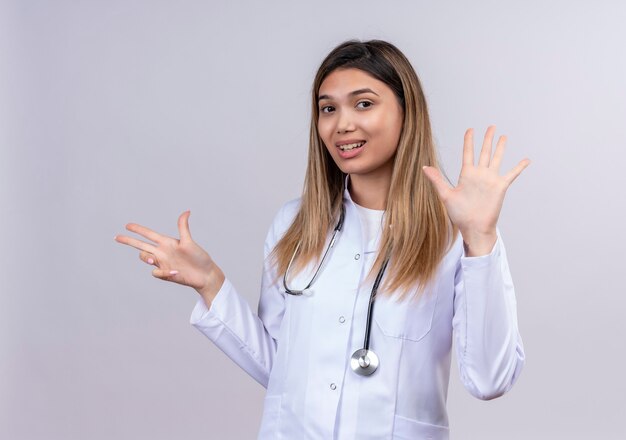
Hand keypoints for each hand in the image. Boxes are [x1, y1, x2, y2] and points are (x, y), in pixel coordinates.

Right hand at [114, 211, 223, 297]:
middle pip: (141, 245)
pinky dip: (164, 272)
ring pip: (145, 258)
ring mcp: (162, 263)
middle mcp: (162, 252)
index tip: (127, 225)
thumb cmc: (199, 257)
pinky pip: (156, 272)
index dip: (139, 230)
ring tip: (152, 260)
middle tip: (117, 237)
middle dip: (129, 241)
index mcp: (167, 242)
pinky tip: (175, 272)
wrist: (205, 275)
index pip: (149, 234)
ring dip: (146, 258)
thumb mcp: (189, 242)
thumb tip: (186, 211)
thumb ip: (183, 228)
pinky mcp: (165, 274)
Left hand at [422, 126, 529, 254]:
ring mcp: (490, 180)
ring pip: (497, 158)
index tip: (470, 130)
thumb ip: (437, 180)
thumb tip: (424, 167)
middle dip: (487, 139)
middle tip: (491, 126)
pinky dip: (519, 167)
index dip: (469, 141)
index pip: (468, 153)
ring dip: (501, 147)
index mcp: (466, 174)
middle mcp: (479, 174)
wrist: (473, 227)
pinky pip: (512, 174)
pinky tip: (526, 160)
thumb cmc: (459, 214)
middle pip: (484, 152)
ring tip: (504, 136)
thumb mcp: (446, 195)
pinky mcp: (500, 187)